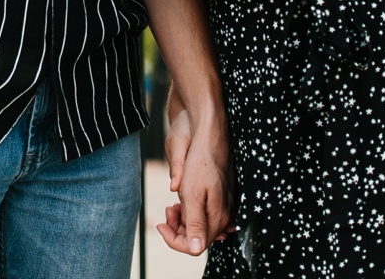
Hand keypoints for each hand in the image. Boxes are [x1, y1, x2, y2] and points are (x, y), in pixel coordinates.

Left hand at [158, 107, 232, 254]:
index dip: (174, 241)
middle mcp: (224, 216)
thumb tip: (196, 250)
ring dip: (183, 219)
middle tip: (166, 211)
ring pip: (200, 225)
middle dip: (178, 228)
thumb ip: (195, 222)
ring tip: (171, 205)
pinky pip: (204, 213)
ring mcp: (223, 207)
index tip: (160, 225)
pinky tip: (182, 199)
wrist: (210, 136)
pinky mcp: (221, 198)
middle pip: (198, 237)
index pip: (195, 246)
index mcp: (217, 217)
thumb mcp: (192, 193)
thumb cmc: (200, 162)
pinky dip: (190, 210)